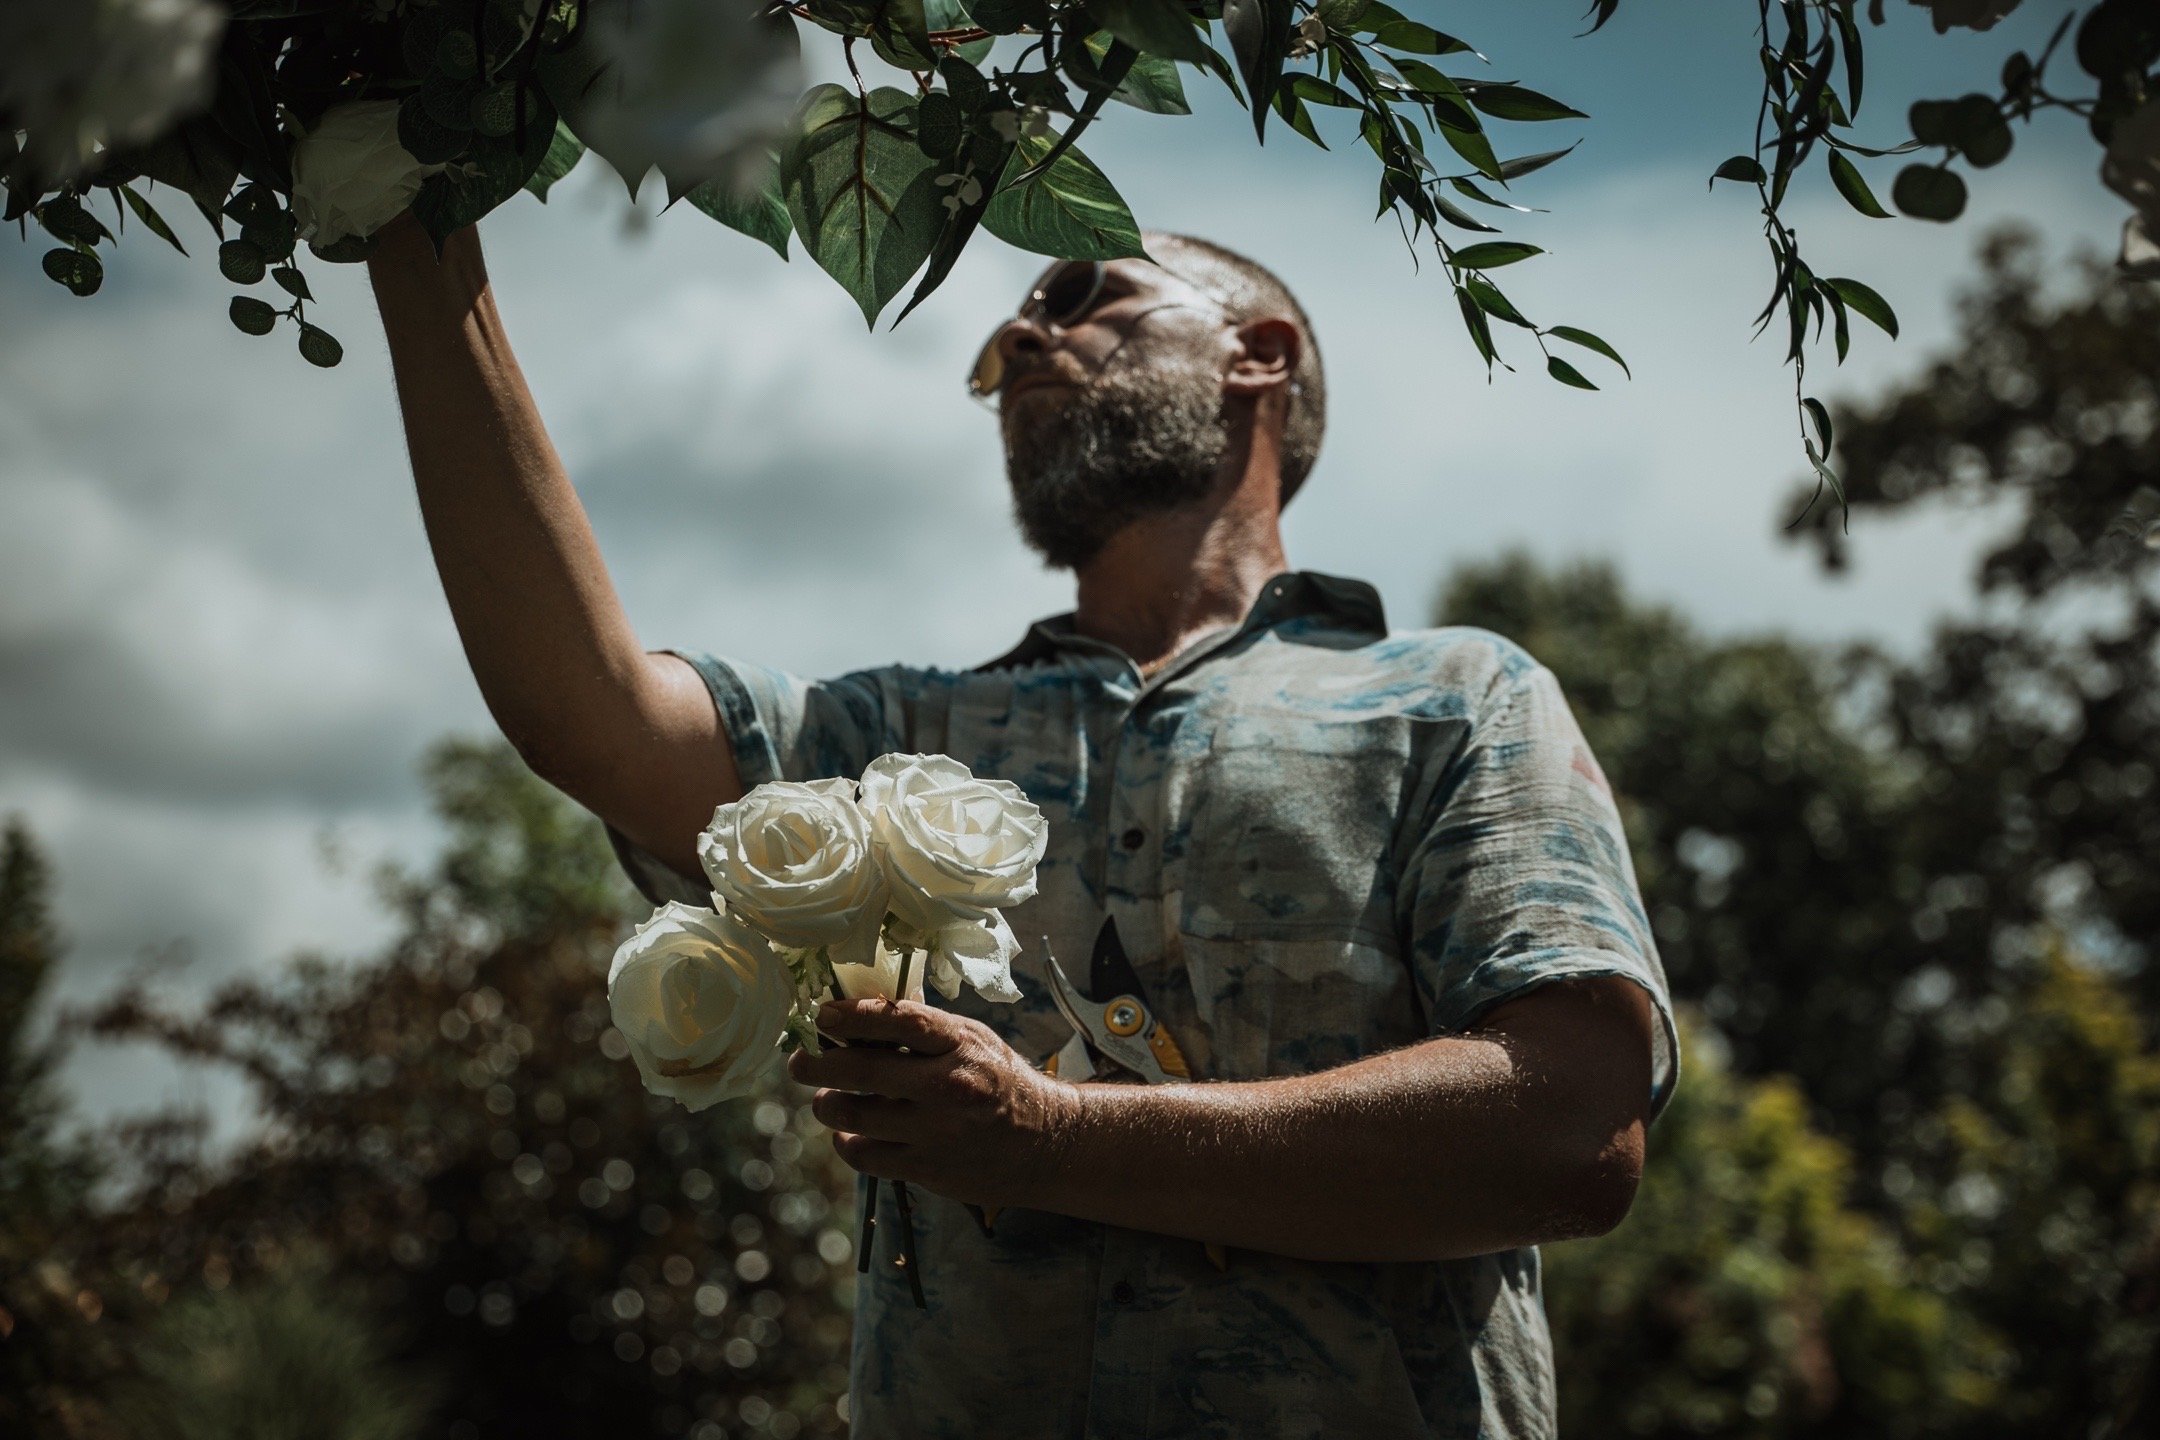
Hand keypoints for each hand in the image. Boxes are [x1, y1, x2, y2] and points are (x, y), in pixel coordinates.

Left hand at [786, 999, 1080, 1208]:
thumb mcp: (972, 1041)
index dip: (851, 1015)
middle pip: (861, 1070)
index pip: (898, 1020)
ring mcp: (937, 1130)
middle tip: (799, 1062)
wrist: (1045, 1142)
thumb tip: (854, 1016)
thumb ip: (922, 1031)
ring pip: (852, 1116)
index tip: (821, 1015)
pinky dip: (846, 1142)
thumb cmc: (998, 1081)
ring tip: (827, 1100)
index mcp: (960, 1044)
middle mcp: (948, 1085)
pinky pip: (863, 1154)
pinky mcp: (927, 1168)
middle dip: (816, 1064)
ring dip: (827, 1105)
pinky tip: (850, 1134)